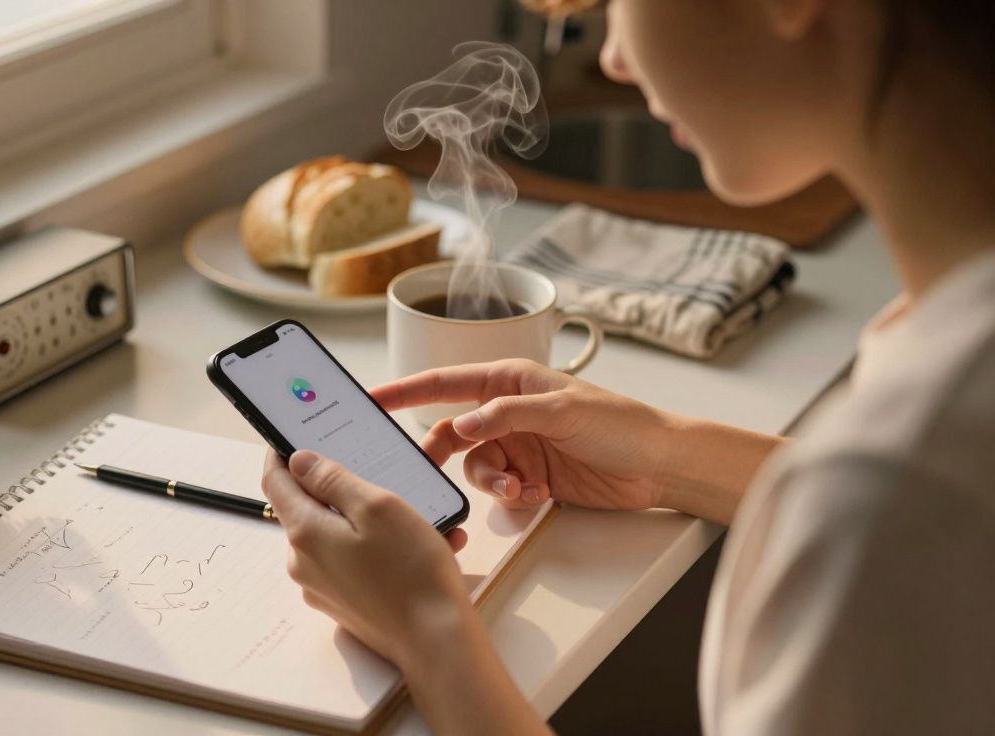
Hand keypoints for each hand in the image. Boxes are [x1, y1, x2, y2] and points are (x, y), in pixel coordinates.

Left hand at [261, 450, 471, 669]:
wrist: (435, 640)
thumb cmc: (412, 571)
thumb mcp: (378, 506)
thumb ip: (333, 480)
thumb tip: (299, 462)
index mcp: (305, 532)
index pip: (274, 482)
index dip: (279, 455)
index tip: (289, 439)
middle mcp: (302, 563)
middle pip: (304, 510)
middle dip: (332, 489)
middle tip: (370, 476)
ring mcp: (320, 587)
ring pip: (331, 536)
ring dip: (361, 521)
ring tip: (411, 517)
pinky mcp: (341, 604)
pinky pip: (349, 563)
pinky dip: (374, 549)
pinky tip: (414, 546)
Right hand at [372, 359, 676, 512]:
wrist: (660, 466)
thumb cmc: (621, 424)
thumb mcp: (561, 411)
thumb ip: (507, 415)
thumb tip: (463, 424)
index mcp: (510, 381)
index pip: (445, 383)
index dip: (405, 391)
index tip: (371, 401)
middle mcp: (508, 412)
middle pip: (451, 434)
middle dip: (442, 455)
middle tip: (428, 473)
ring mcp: (519, 446)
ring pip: (475, 467)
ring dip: (489, 481)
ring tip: (518, 488)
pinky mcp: (531, 476)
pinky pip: (500, 488)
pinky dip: (511, 495)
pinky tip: (536, 493)